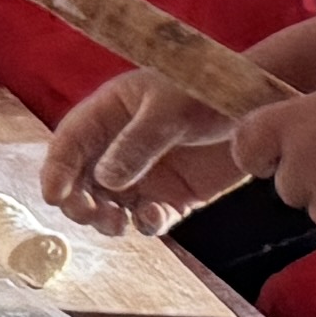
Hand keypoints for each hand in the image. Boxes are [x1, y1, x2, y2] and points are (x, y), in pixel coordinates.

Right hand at [41, 67, 248, 228]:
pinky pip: (148, 217)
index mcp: (112, 112)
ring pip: (110, 204)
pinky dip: (145, 223)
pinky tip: (152, 217)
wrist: (261, 109)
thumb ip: (137, 144)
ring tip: (116, 223)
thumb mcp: (170, 111)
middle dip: (78, 200)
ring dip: (106, 218)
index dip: (57, 168)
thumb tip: (104, 180)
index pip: (71, 140)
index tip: (54, 195)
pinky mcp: (173, 195)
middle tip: (89, 214)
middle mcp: (121, 145)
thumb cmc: (211, 93)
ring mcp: (146, 172)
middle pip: (83, 179)